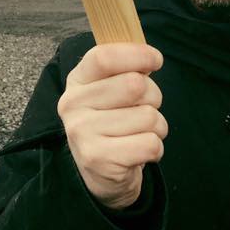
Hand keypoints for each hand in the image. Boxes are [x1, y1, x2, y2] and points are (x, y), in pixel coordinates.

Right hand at [57, 43, 165, 210]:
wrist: (100, 174)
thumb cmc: (112, 123)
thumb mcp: (109, 91)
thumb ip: (125, 70)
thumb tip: (150, 57)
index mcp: (77, 81)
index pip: (104, 57)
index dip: (136, 54)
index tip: (155, 60)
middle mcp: (73, 105)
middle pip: (134, 84)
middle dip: (154, 96)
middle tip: (146, 109)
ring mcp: (82, 133)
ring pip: (148, 116)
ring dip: (156, 126)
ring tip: (140, 134)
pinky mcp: (99, 159)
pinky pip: (150, 143)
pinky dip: (155, 148)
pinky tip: (139, 152)